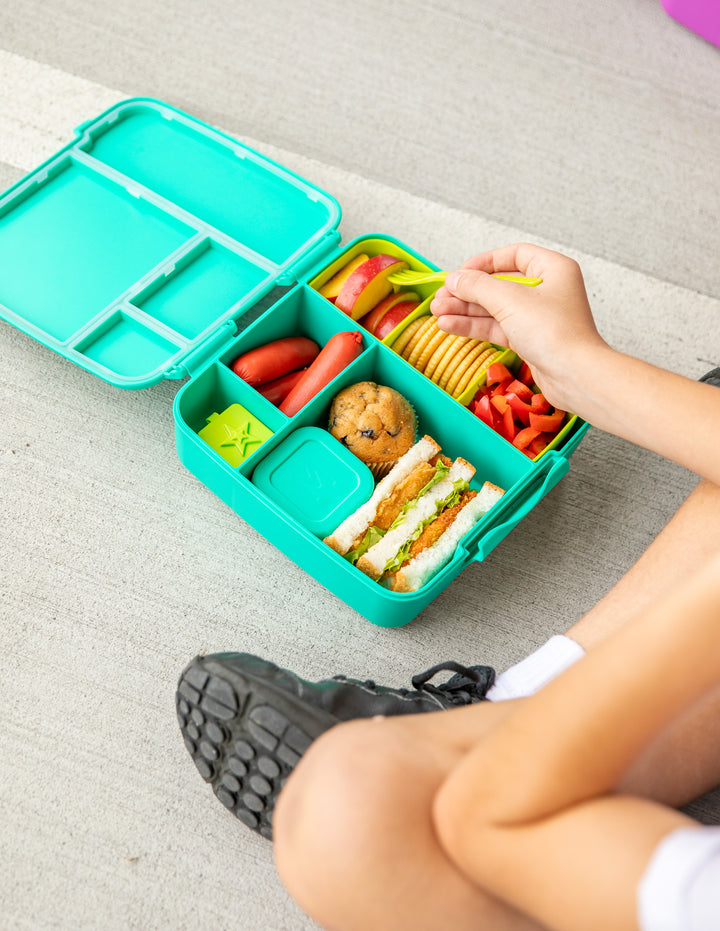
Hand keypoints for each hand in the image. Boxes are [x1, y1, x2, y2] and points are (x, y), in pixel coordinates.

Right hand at [430, 243, 608, 410]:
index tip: (461, 272)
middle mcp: (547, 290)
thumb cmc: (554, 333)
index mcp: (552, 269)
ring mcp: (537, 317)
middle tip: (441, 296)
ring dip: (465, 310)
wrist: (575, 376)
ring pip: (494, 308)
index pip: (514, 255)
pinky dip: (474, 326)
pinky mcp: (529, 340)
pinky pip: (496, 327)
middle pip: (499, 283)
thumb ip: (478, 287)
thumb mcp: (510, 301)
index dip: (484, 261)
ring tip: (437, 312)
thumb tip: (454, 278)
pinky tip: (449, 326)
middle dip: (467, 291)